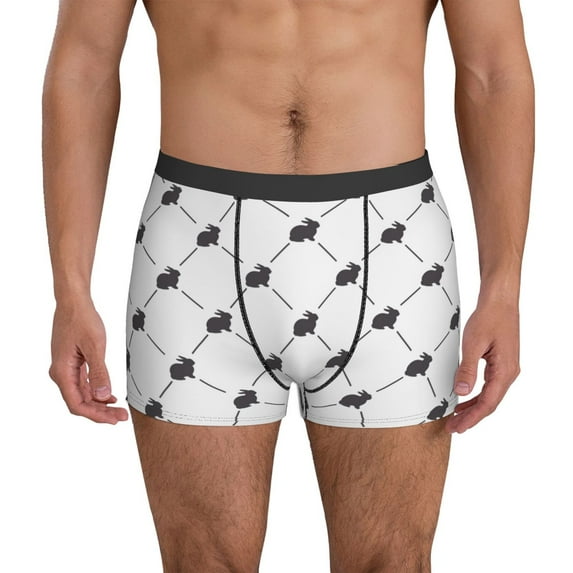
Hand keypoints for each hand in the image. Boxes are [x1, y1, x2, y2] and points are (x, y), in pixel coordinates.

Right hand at [48, 298, 128, 423]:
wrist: (74, 301)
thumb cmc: (82, 319)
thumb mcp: (95, 346)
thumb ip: (99, 373)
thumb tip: (102, 396)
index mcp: (62, 372)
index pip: (77, 404)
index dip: (96, 415)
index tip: (114, 419)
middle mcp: (61, 373)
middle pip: (80, 402)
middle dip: (100, 412)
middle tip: (121, 417)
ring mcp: (66, 368)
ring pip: (82, 394)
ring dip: (99, 403)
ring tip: (118, 409)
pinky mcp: (72, 362)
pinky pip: (83, 383)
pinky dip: (96, 391)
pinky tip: (108, 396)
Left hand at [445, 299, 519, 433]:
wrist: (500, 301)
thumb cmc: (488, 318)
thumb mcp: (473, 344)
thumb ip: (467, 369)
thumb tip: (462, 391)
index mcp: (505, 371)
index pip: (488, 403)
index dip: (472, 418)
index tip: (458, 427)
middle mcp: (508, 373)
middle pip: (489, 403)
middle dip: (471, 417)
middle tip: (453, 427)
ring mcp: (505, 369)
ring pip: (489, 396)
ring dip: (473, 408)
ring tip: (456, 418)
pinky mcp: (500, 363)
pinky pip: (489, 386)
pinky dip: (476, 395)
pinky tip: (464, 399)